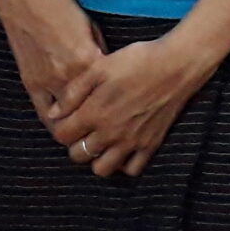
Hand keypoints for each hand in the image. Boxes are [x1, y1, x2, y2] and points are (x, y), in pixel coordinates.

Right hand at [0, 0, 105, 126]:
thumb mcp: (90, 27)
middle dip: (96, 126)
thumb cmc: (60, 6)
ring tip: (86, 137)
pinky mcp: (30, 82)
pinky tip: (63, 126)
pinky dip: (55, 120)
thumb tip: (107, 74)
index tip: (122, 115)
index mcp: (87, 60)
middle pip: (86, 114)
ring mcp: (47, 81)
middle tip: (106, 134)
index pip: (106, 95)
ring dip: (74, 129)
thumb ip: (98, 54)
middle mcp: (68, 75)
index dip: (114, 107)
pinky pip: (44, 111)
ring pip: (64, 120)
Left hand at [53, 31, 220, 177]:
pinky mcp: (150, 145)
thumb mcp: (100, 67)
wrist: (175, 66)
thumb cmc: (137, 60)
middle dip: (75, 144)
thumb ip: (74, 91)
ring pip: (102, 169)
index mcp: (94, 113)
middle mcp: (110, 133)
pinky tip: (122, 148)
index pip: (62, 136)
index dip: (60, 127)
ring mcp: (131, 143)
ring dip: (96, 158)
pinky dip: (124, 164)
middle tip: (82, 130)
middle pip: (78, 155)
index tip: (67, 119)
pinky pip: (132, 170)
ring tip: (101, 142)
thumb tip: (54, 113)